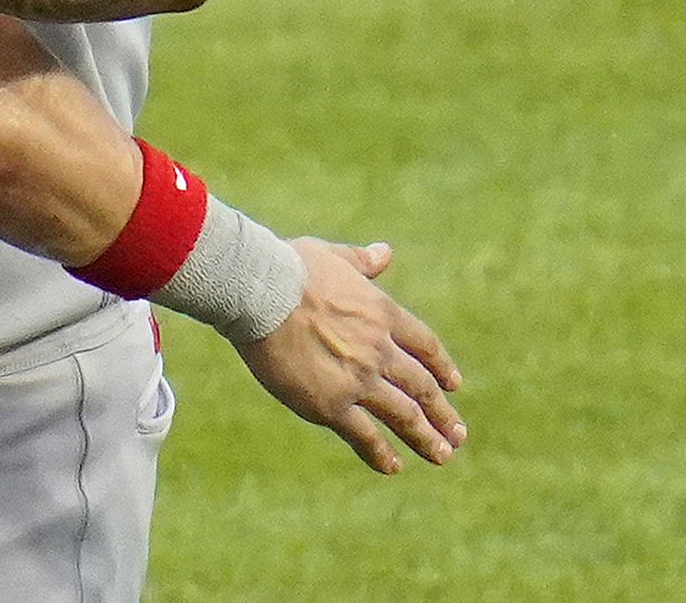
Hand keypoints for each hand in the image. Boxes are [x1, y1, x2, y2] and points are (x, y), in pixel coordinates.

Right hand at [234, 237, 465, 473]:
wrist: (258, 290)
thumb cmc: (287, 267)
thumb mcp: (332, 256)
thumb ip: (361, 261)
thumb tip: (385, 252)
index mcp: (381, 314)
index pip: (424, 346)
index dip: (441, 367)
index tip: (453, 385)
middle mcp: (379, 350)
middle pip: (421, 386)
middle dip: (442, 412)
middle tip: (458, 434)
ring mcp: (358, 380)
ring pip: (403, 415)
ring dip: (425, 437)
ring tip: (442, 456)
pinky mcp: (330, 403)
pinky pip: (364, 435)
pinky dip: (381, 453)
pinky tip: (393, 466)